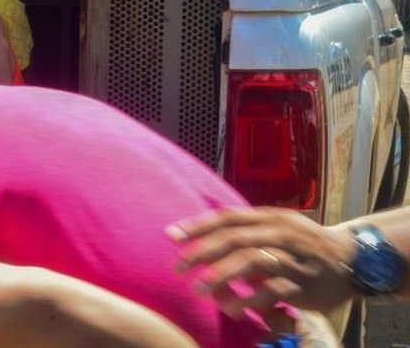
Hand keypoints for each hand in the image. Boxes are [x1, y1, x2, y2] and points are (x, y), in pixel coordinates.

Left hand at [167, 207, 356, 314]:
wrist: (353, 258)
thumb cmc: (304, 242)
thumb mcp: (277, 225)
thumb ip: (245, 230)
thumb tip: (202, 237)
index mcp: (269, 218)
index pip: (228, 218)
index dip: (198, 226)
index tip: (172, 236)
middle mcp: (279, 234)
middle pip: (234, 239)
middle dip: (202, 252)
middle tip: (178, 267)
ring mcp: (292, 259)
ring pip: (252, 262)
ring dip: (222, 275)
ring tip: (200, 288)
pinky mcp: (303, 285)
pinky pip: (273, 291)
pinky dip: (249, 299)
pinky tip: (231, 308)